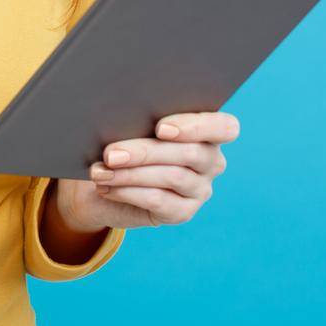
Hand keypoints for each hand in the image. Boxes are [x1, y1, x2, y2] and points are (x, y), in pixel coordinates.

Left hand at [54, 112, 238, 230]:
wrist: (103, 181)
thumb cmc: (121, 140)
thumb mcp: (130, 124)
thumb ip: (139, 117)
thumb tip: (125, 113)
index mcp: (206, 130)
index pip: (224, 127)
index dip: (196, 127)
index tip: (160, 128)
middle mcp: (211, 161)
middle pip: (189, 153)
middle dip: (145, 151)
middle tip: (111, 154)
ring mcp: (200, 189)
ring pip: (171, 176)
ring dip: (130, 174)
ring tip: (101, 171)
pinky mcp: (183, 212)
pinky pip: (159, 201)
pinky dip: (128, 192)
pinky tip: (107, 187)